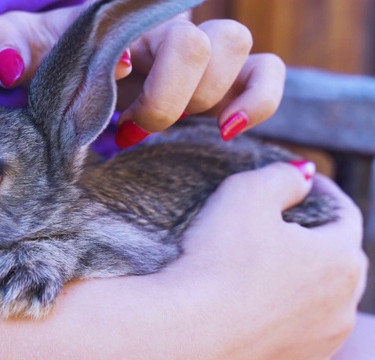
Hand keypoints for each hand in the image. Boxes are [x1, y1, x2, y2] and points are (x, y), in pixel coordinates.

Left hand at [0, 2, 285, 145]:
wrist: (82, 70)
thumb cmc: (56, 58)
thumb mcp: (21, 44)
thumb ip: (2, 43)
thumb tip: (12, 67)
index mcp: (129, 17)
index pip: (155, 20)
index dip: (139, 65)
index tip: (110, 84)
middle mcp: (172, 31)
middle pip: (201, 46)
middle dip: (166, 98)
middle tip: (126, 127)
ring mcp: (204, 56)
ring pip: (237, 56)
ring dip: (198, 102)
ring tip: (149, 130)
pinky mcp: (226, 84)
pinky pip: (266, 78)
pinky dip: (257, 102)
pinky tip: (227, 130)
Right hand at [178, 162, 367, 358]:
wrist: (189, 332)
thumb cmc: (218, 259)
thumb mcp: (246, 193)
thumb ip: (282, 176)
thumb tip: (302, 175)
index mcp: (341, 258)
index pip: (345, 213)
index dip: (321, 191)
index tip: (300, 182)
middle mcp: (343, 304)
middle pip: (337, 256)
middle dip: (314, 235)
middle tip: (279, 221)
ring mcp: (321, 339)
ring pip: (319, 295)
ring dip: (300, 275)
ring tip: (263, 263)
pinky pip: (297, 325)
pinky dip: (283, 309)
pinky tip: (253, 299)